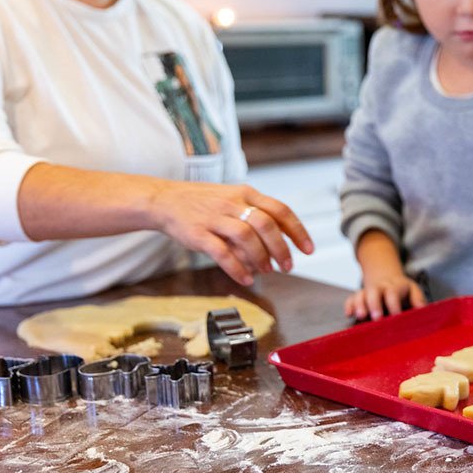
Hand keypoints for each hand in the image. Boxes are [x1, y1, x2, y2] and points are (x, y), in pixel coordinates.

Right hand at [150, 181, 313, 285]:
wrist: (164, 200)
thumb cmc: (204, 203)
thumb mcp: (234, 200)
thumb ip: (257, 216)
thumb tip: (282, 242)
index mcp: (246, 193)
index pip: (280, 209)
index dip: (297, 231)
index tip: (308, 249)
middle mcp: (232, 203)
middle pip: (266, 224)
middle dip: (281, 249)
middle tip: (288, 266)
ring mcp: (214, 217)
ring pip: (246, 236)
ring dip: (261, 258)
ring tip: (267, 271)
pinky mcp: (198, 233)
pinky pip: (221, 252)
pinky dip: (237, 268)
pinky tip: (245, 279)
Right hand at [344, 272, 426, 320]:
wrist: (386, 278)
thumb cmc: (402, 291)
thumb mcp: (413, 291)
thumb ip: (418, 299)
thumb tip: (422, 309)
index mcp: (395, 286)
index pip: (393, 292)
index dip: (394, 303)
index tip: (396, 316)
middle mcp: (380, 287)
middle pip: (374, 292)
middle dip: (374, 304)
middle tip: (377, 317)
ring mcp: (368, 292)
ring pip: (360, 295)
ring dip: (359, 304)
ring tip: (361, 316)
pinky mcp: (359, 297)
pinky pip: (351, 299)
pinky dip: (349, 305)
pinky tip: (349, 314)